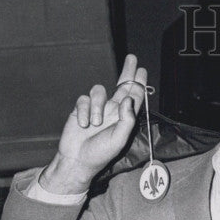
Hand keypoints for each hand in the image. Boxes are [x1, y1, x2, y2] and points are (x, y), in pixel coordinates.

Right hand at [40, 55, 147, 193]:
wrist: (77, 160)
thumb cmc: (100, 153)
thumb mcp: (119, 139)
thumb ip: (127, 119)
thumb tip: (128, 99)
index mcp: (123, 118)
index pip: (133, 97)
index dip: (138, 84)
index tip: (142, 71)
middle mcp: (111, 110)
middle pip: (121, 86)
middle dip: (127, 72)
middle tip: (132, 59)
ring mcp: (96, 108)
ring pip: (99, 91)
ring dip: (97, 106)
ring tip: (95, 124)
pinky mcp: (81, 109)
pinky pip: (84, 99)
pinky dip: (84, 111)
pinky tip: (84, 125)